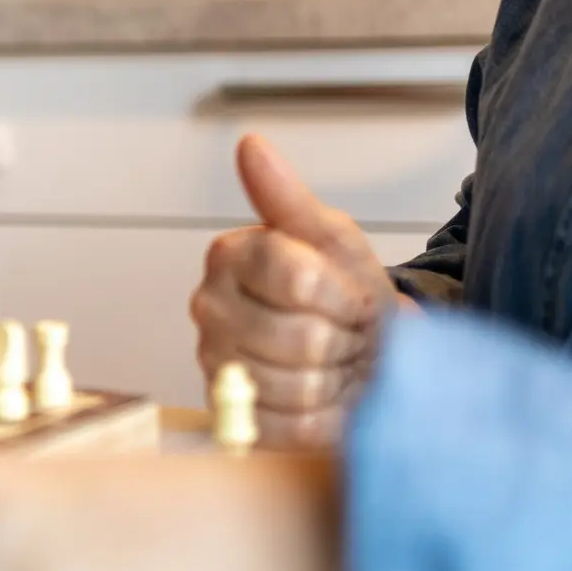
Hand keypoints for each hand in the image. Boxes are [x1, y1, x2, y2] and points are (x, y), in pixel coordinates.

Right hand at [190, 135, 400, 448]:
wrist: (363, 355)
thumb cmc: (347, 295)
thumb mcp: (334, 240)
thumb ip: (289, 198)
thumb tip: (250, 144)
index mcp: (229, 255)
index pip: (295, 279)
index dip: (342, 295)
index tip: (353, 294)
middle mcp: (208, 307)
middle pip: (300, 338)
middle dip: (344, 340)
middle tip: (347, 333)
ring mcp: (215, 364)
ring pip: (297, 385)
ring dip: (336, 379)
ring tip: (336, 363)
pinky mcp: (231, 415)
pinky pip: (289, 425)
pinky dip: (322, 417)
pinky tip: (323, 396)